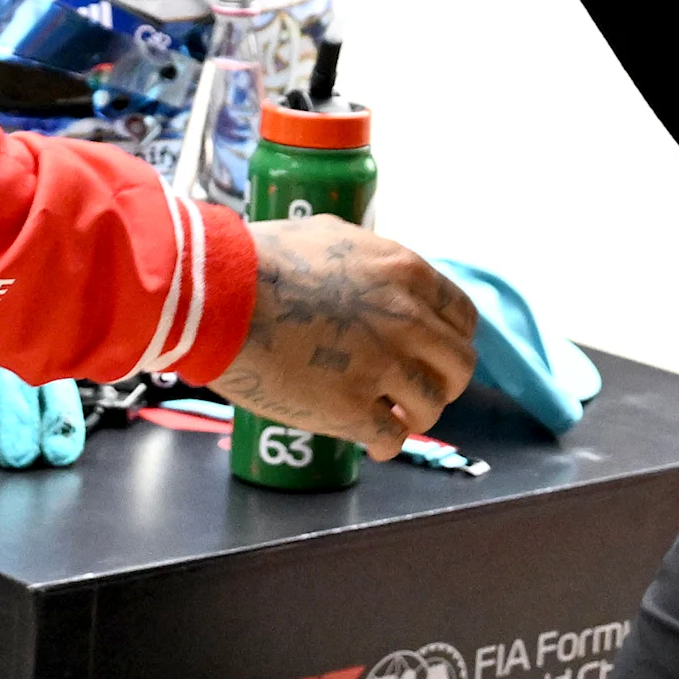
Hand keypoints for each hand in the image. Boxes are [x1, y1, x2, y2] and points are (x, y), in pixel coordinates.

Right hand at [208, 214, 477, 460]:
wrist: (216, 295)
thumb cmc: (258, 258)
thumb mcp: (330, 235)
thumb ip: (368, 260)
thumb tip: (378, 275)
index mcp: (404, 273)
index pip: (462, 318)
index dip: (449, 340)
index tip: (431, 353)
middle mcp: (405, 320)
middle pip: (458, 367)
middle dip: (439, 382)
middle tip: (411, 389)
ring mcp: (381, 366)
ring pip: (431, 407)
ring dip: (412, 415)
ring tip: (387, 416)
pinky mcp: (351, 408)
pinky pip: (392, 439)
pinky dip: (384, 443)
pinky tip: (368, 440)